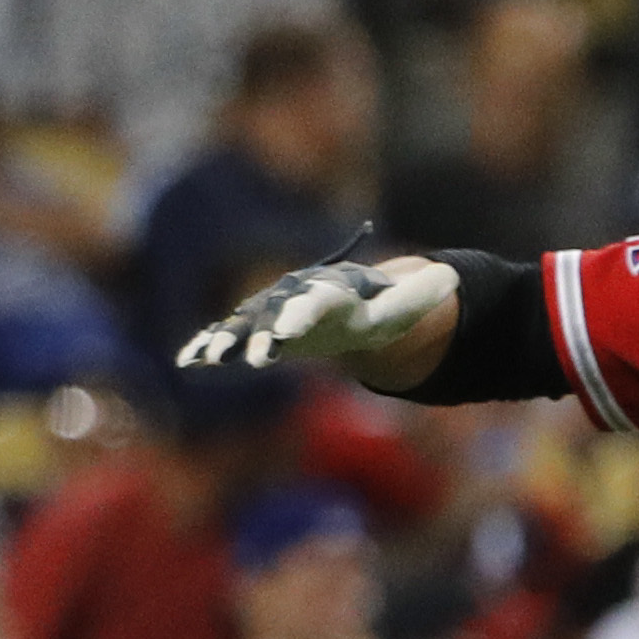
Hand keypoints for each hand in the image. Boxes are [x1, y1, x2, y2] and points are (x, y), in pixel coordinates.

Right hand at [176, 252, 457, 370]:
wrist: (339, 303)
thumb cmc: (372, 306)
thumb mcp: (400, 304)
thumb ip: (421, 294)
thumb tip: (450, 276)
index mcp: (329, 294)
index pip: (316, 302)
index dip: (302, 313)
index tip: (289, 329)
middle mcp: (293, 300)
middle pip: (275, 316)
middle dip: (262, 334)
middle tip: (256, 356)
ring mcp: (270, 316)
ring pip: (244, 327)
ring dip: (225, 341)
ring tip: (204, 357)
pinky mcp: (255, 332)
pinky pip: (229, 338)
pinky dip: (208, 347)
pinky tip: (187, 362)